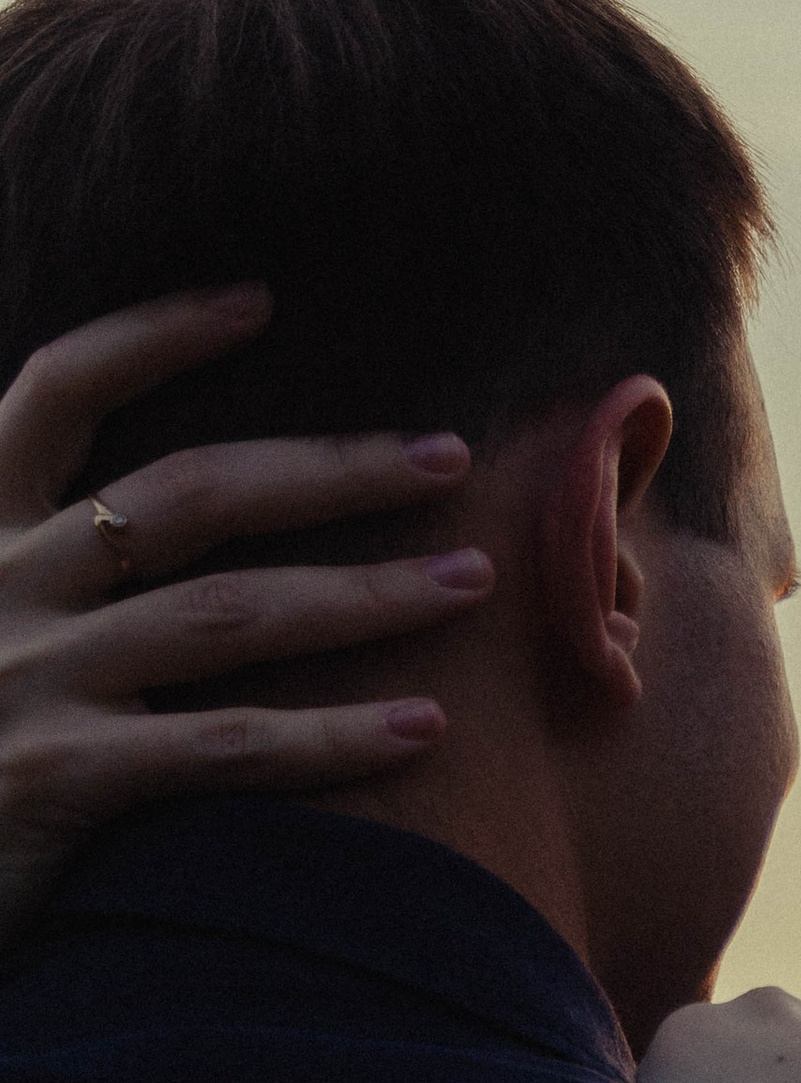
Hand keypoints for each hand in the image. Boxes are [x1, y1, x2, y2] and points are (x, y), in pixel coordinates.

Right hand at [0, 284, 498, 933]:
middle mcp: (0, 588)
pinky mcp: (59, 782)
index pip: (54, 391)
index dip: (151, 335)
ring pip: (225, 614)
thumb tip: (187, 527)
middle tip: (450, 456)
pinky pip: (225, 747)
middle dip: (328, 468)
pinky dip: (331, 735)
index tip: (258, 300)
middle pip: (185, 493)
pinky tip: (423, 728)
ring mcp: (30, 681)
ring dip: (364, 593)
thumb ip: (66, 576)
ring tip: (472, 581)